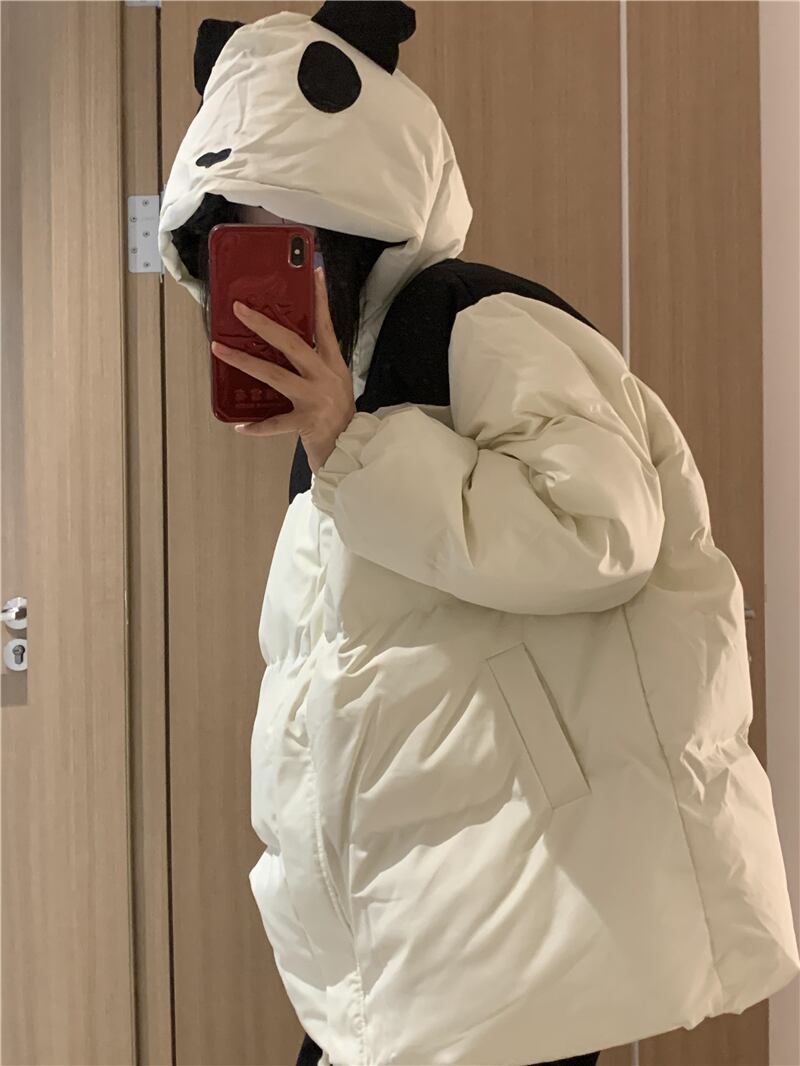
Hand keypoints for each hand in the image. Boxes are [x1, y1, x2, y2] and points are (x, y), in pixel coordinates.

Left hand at [210, 267, 355, 473]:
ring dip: (244, 362)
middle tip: (240, 309)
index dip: (320, 298)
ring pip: (275, 375)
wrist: (353, 450)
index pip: (325, 325)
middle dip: (263, 325)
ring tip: (220, 350)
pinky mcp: (307, 423)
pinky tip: (240, 427)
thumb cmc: (340, 417)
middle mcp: (325, 377)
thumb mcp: (337, 383)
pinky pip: (276, 423)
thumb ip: (318, 365)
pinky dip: (258, 426)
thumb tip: (287, 344)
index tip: (312, 273)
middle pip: (292, 344)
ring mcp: (316, 399)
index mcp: (334, 365)